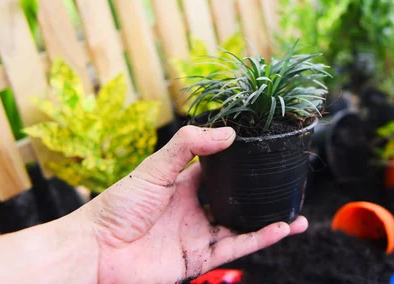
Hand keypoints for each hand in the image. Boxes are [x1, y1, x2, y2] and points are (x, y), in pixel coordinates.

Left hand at [81, 126, 307, 282]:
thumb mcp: (154, 168)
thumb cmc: (118, 207)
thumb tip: (228, 134)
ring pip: (241, 226)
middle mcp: (193, 209)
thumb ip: (188, 146)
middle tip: (285, 182)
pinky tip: (282, 228)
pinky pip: (236, 247)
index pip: (216, 170)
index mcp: (182, 185)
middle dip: (259, 193)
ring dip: (269, 220)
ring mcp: (197, 234)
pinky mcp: (199, 259)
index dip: (238, 161)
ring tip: (296, 211)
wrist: (96, 251)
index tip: (263, 149)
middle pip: (234, 200)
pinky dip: (260, 239)